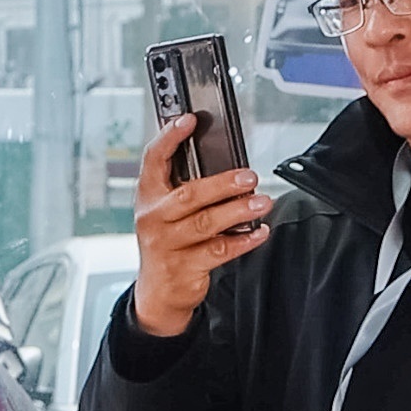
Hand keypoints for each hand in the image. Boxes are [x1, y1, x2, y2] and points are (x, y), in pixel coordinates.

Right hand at [125, 129, 278, 339]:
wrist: (158, 290)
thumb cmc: (168, 241)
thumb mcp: (164, 210)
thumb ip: (183, 185)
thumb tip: (224, 163)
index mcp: (148, 196)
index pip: (154, 160)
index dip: (169, 138)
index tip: (189, 120)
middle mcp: (153, 218)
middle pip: (189, 194)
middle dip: (222, 183)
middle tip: (249, 176)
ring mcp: (166, 244)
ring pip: (206, 223)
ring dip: (237, 211)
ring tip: (262, 203)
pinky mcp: (184, 267)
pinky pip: (218, 251)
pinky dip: (242, 241)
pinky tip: (258, 232)